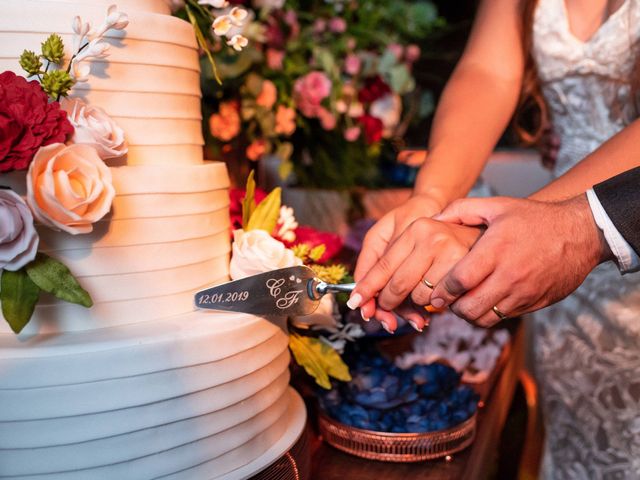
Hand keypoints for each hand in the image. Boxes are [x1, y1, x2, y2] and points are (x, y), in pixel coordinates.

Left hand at [349, 216, 481, 331]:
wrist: (481, 229)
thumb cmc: (438, 235)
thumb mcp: (408, 234)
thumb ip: (381, 258)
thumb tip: (361, 290)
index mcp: (415, 229)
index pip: (384, 266)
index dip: (367, 288)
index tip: (355, 304)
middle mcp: (432, 238)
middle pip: (398, 285)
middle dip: (388, 302)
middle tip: (386, 306)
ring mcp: (451, 253)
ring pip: (418, 297)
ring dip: (415, 303)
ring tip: (422, 290)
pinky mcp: (466, 270)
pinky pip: (440, 300)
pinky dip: (435, 304)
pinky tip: (439, 295)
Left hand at [429, 195, 611, 326]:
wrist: (580, 233)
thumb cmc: (533, 218)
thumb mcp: (497, 206)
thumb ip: (461, 209)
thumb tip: (434, 218)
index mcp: (496, 250)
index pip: (460, 280)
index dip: (442, 290)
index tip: (435, 292)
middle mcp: (509, 274)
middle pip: (469, 307)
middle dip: (451, 307)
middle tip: (446, 300)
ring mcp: (523, 292)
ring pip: (485, 318)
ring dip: (468, 314)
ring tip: (463, 302)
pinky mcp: (534, 303)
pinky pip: (503, 318)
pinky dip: (489, 315)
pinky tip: (484, 301)